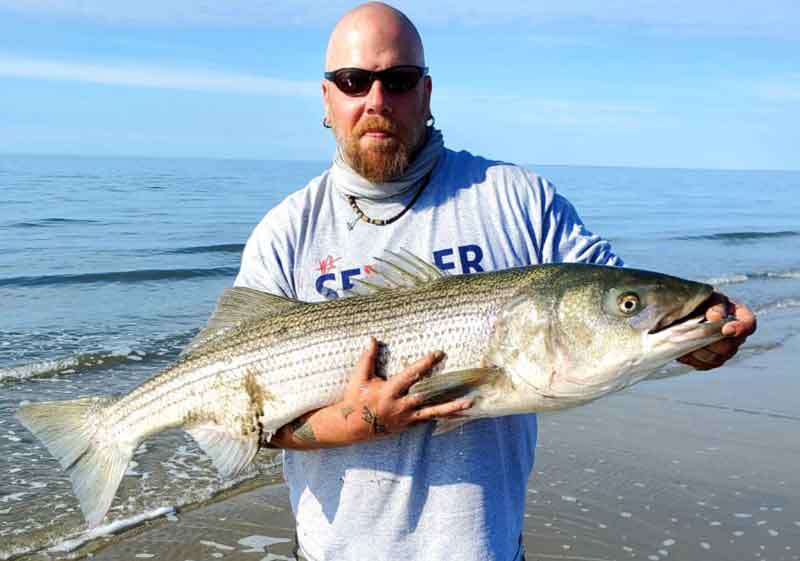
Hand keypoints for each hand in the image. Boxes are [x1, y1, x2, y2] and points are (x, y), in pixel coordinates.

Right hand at [339, 337, 471, 440]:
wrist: (351, 426)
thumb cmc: (355, 399)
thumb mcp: (359, 377)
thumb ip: (368, 358)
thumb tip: (372, 338)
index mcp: (389, 391)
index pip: (411, 375)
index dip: (425, 363)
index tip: (438, 354)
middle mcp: (400, 405)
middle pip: (426, 394)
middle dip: (444, 385)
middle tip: (461, 378)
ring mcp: (405, 417)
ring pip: (432, 411)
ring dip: (451, 407)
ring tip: (469, 403)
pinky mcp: (407, 425)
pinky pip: (428, 420)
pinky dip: (442, 417)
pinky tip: (457, 415)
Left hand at [677, 293, 756, 370]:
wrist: (684, 313)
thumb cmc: (701, 302)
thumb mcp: (709, 298)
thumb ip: (715, 305)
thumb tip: (716, 317)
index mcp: (740, 317)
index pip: (749, 325)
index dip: (740, 329)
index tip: (726, 329)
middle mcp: (736, 338)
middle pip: (729, 346)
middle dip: (710, 340)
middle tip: (693, 333)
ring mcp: (724, 352)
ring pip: (715, 358)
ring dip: (698, 349)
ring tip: (684, 339)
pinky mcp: (710, 362)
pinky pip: (703, 365)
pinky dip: (691, 358)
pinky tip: (683, 349)